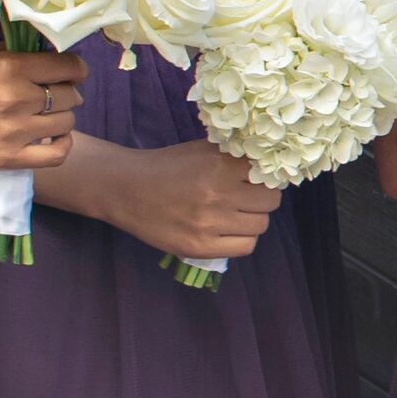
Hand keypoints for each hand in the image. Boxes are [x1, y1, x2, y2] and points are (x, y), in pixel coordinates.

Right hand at [0, 48, 87, 179]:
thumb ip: (20, 52)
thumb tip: (56, 51)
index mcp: (10, 67)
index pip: (69, 67)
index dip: (76, 69)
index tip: (71, 72)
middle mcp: (15, 98)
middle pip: (70, 95)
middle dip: (67, 92)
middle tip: (53, 93)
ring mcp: (13, 131)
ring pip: (66, 123)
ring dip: (62, 117)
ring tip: (46, 114)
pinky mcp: (7, 158)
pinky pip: (56, 154)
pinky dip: (62, 144)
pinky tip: (52, 136)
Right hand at [83, 136, 281, 268]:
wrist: (126, 188)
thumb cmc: (167, 166)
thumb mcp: (202, 150)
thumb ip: (234, 156)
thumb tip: (269, 165)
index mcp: (220, 165)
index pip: (268, 174)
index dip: (266, 176)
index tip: (258, 178)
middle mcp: (217, 194)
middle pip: (270, 201)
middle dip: (263, 198)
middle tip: (247, 197)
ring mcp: (209, 224)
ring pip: (260, 225)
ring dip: (253, 219)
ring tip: (235, 214)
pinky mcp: (200, 247)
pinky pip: (245, 247)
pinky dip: (242, 239)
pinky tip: (228, 231)